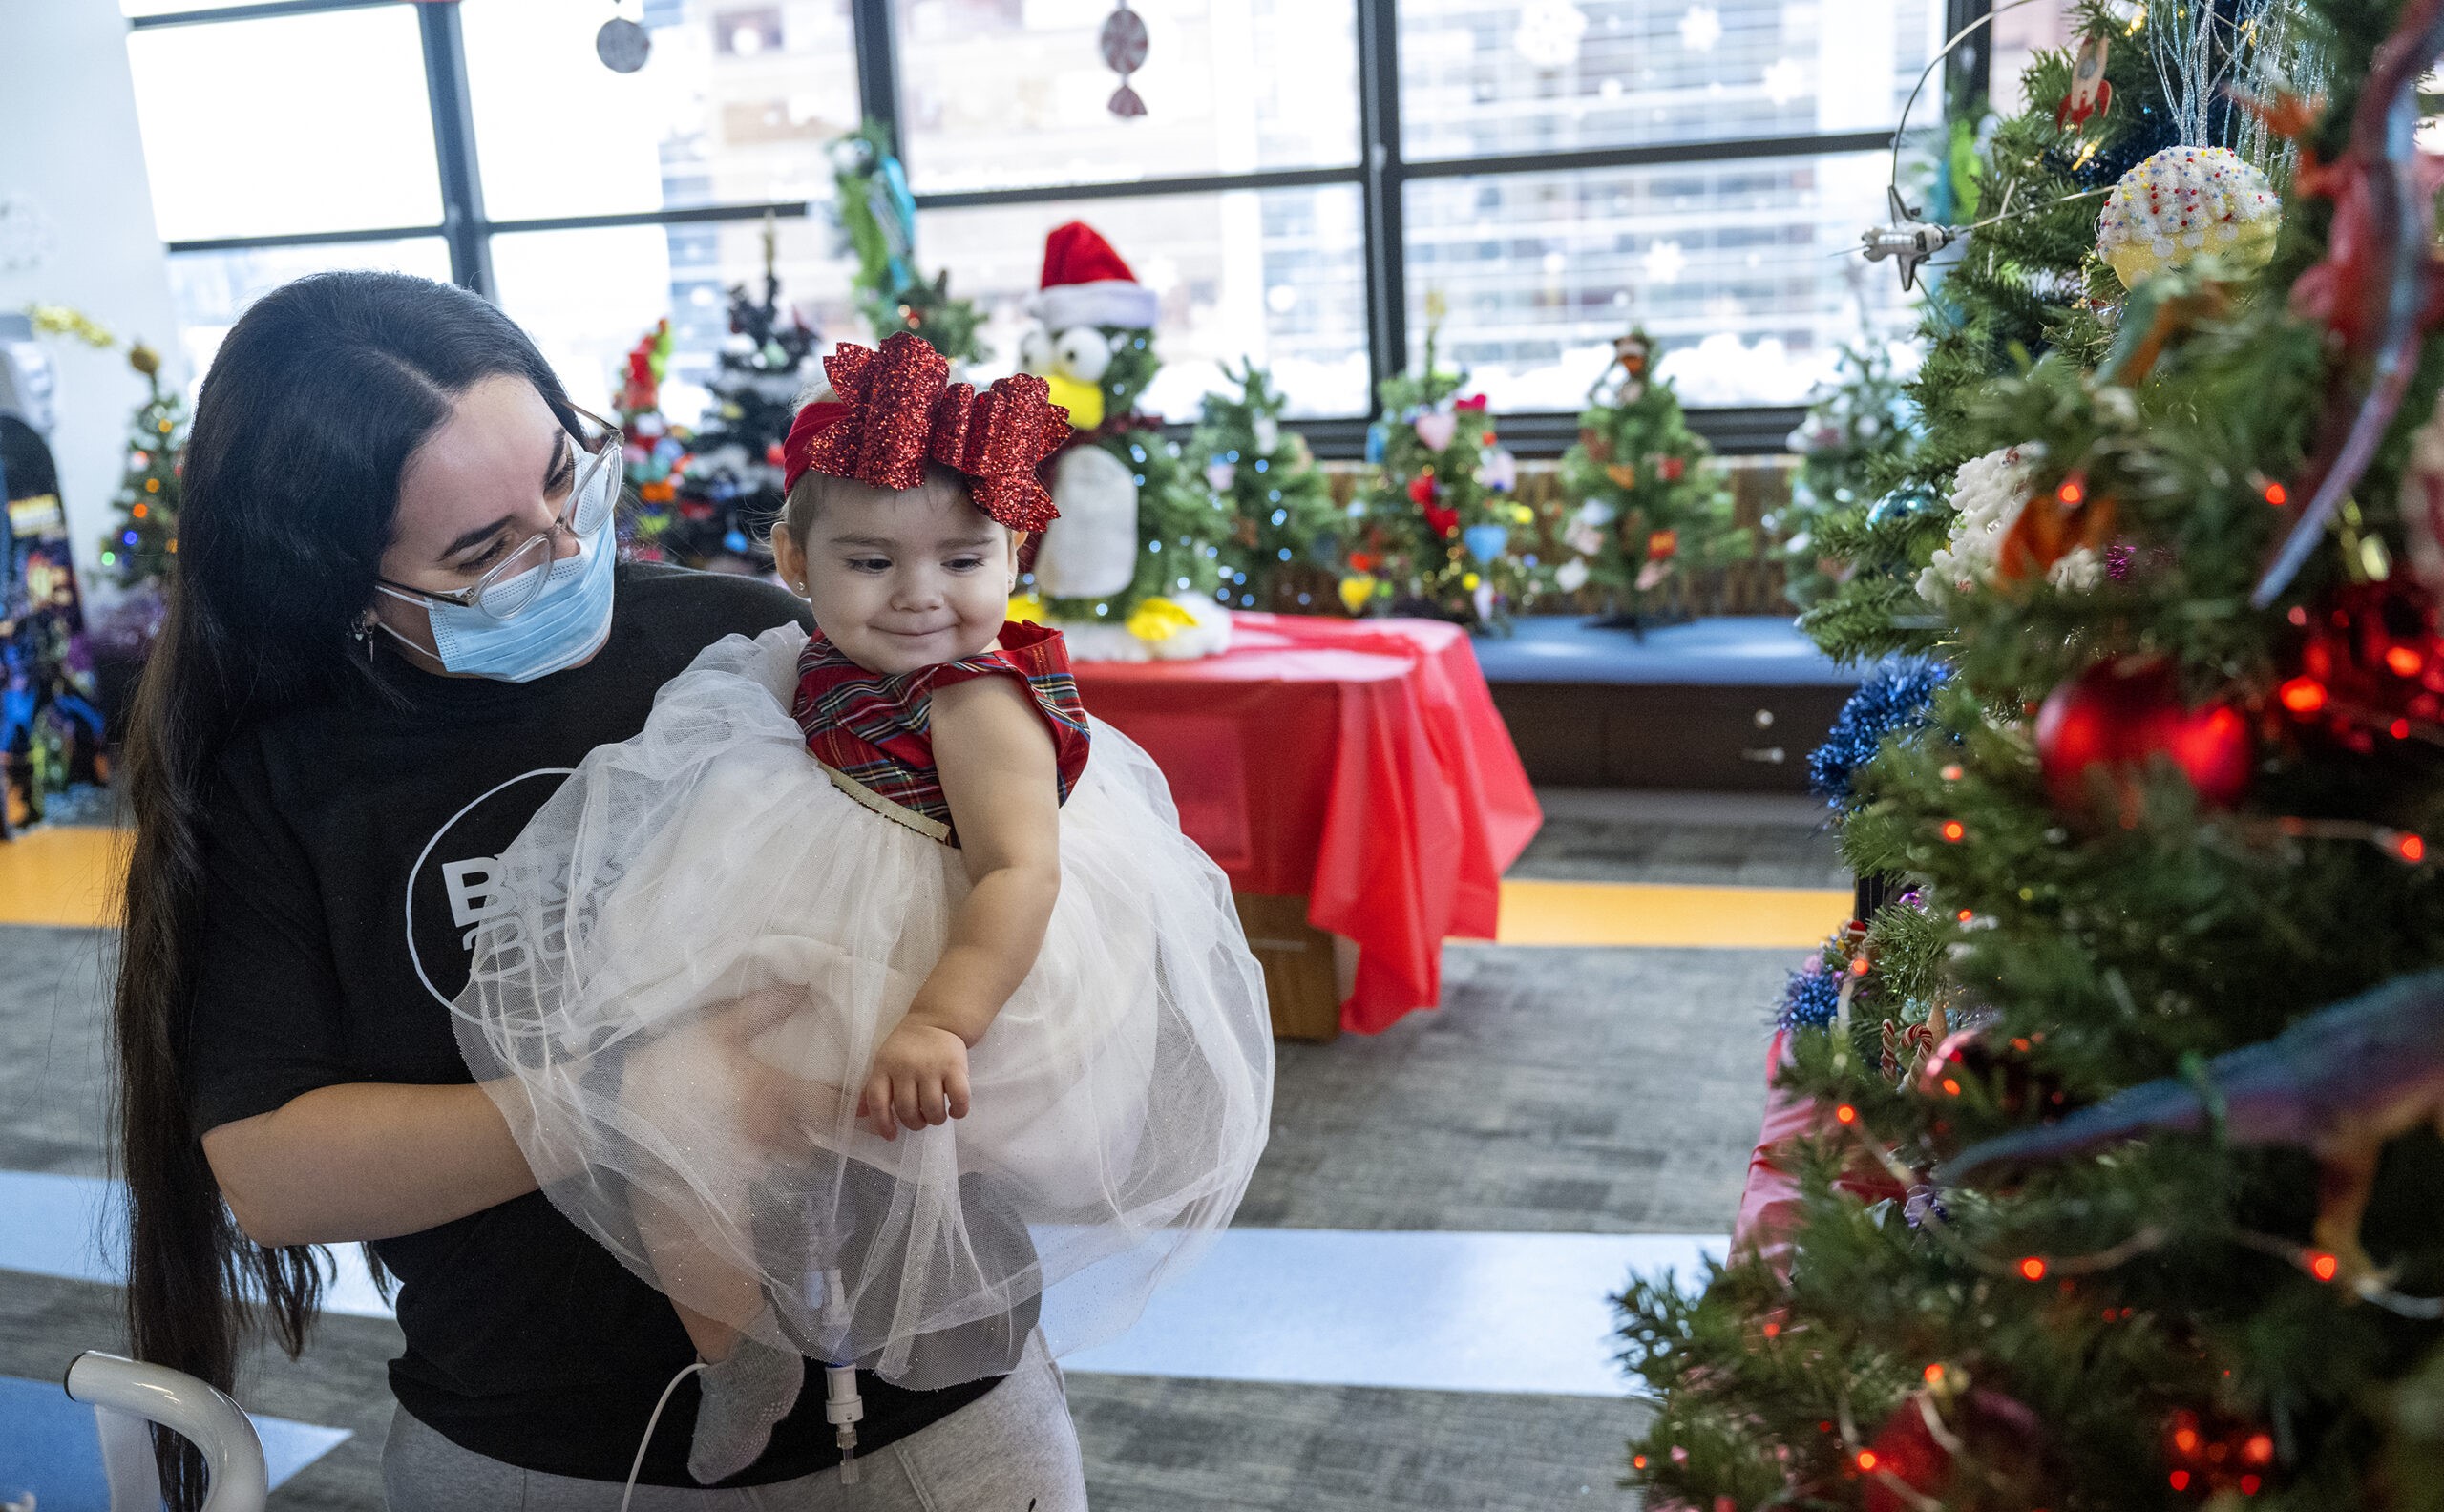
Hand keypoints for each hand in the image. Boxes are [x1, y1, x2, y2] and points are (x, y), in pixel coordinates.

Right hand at [622, 988, 843, 1157]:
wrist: (626, 1105)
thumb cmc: (675, 1062)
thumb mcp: (717, 1028)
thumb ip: (763, 1009)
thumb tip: (803, 988)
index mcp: (774, 1092)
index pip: (831, 1108)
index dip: (845, 1105)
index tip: (848, 1097)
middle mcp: (769, 1130)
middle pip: (814, 1144)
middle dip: (814, 1132)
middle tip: (806, 1113)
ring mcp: (747, 1155)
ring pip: (786, 1159)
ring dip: (788, 1147)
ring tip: (775, 1126)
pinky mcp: (726, 1170)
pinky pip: (758, 1169)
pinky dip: (759, 1158)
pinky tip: (745, 1139)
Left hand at [858, 1017, 971, 1140]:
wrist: (936, 1020)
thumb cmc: (906, 1048)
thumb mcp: (884, 1063)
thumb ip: (872, 1089)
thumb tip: (859, 1115)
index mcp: (884, 1066)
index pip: (878, 1101)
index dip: (882, 1123)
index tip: (891, 1135)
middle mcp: (906, 1067)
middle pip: (907, 1109)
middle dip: (915, 1123)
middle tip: (920, 1120)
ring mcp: (932, 1067)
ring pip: (933, 1108)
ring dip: (935, 1120)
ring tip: (936, 1116)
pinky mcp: (955, 1066)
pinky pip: (959, 1098)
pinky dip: (958, 1111)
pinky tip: (955, 1110)